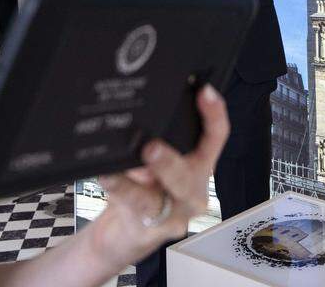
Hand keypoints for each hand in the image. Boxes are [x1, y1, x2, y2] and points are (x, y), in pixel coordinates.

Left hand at [91, 85, 228, 262]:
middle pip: (193, 172)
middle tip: (151, 147)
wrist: (124, 233)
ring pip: (168, 193)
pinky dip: (122, 188)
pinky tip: (109, 177)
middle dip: (171, 159)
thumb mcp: (147, 163)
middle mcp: (194, 188)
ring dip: (150, 175)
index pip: (215, 136)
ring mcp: (179, 211)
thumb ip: (148, 143)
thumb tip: (135, 122)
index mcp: (198, 165)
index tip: (205, 91)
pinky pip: (140, 205)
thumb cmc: (138, 191)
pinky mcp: (158, 229)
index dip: (214, 113)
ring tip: (134, 163)